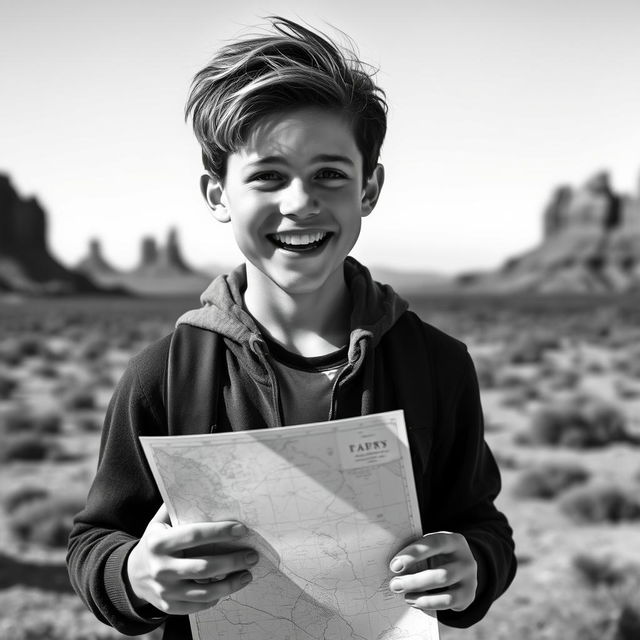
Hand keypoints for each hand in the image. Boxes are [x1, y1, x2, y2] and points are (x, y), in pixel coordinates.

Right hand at [126, 504, 257, 614]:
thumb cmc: (155, 542)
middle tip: (252, 555)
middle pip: (204, 567)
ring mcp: (165, 591)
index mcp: (158, 543)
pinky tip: (229, 588)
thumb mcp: (159, 522)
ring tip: (248, 574)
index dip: (220, 531)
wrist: (133, 575)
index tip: (242, 529)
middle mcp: (161, 569)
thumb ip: (176, 507)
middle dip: (232, 561)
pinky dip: (216, 598)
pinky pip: (198, 606)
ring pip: (204, 592)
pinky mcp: (169, 607)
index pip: (194, 535)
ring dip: (231, 584)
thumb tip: (203, 486)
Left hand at [388, 531, 476, 611]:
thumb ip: (418, 551)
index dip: (414, 553)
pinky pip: (447, 602)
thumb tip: (394, 565)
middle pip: (440, 573)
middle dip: (414, 581)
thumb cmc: (438, 554)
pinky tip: (415, 602)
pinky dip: (429, 603)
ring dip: (421, 594)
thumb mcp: (432, 547)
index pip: (434, 543)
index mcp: (454, 541)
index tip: (395, 565)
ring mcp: (470, 579)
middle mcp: (466, 559)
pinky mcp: (468, 596)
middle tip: (394, 585)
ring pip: (444, 590)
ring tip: (405, 595)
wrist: (462, 567)